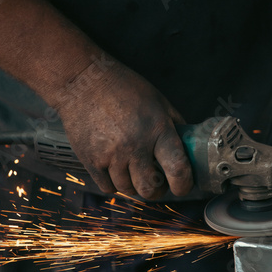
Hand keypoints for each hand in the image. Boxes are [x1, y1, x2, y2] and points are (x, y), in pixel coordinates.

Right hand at [56, 62, 192, 199]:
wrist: (82, 81)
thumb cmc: (124, 88)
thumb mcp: (159, 101)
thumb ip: (175, 126)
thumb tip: (189, 148)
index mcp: (157, 129)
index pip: (177, 168)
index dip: (183, 184)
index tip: (182, 186)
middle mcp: (135, 145)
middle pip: (150, 188)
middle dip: (157, 190)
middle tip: (157, 182)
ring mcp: (111, 154)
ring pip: (128, 189)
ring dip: (134, 185)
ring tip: (134, 171)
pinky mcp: (91, 160)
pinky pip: (107, 187)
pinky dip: (114, 183)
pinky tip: (116, 169)